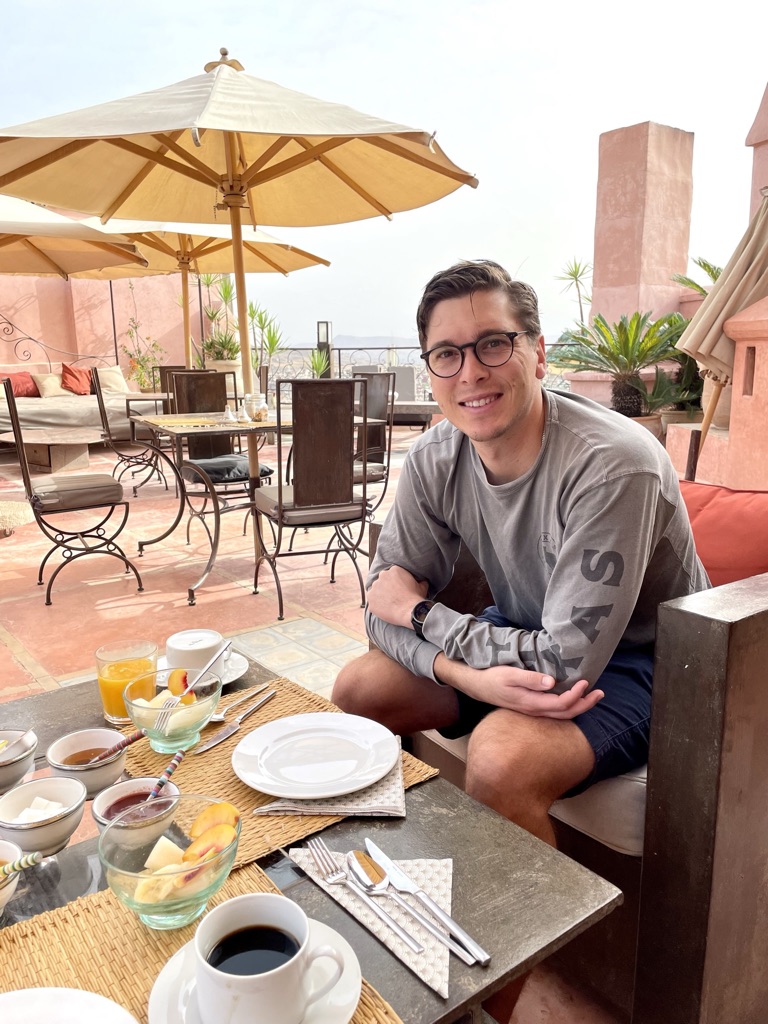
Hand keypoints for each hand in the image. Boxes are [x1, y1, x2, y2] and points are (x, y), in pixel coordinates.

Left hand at [367, 564, 428, 628]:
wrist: (409, 611)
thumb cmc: (415, 598)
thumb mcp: (422, 586)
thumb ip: (419, 581)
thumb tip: (422, 581)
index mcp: (394, 570)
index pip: (392, 574)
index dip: (395, 582)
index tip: (399, 588)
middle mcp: (382, 576)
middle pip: (382, 581)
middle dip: (386, 587)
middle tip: (394, 596)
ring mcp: (375, 588)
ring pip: (376, 591)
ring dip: (381, 595)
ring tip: (389, 603)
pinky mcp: (371, 600)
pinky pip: (373, 602)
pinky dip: (377, 605)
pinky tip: (385, 610)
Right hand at [435, 656, 603, 719]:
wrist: (477, 686)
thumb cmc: (492, 677)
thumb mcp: (509, 675)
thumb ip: (530, 679)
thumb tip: (552, 682)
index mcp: (531, 703)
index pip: (561, 704)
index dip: (576, 695)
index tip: (586, 681)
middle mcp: (535, 711)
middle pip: (566, 713)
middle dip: (585, 704)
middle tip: (600, 693)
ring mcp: (533, 711)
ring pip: (562, 715)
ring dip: (579, 706)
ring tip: (593, 696)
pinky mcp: (531, 708)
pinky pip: (555, 712)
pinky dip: (568, 706)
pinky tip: (573, 699)